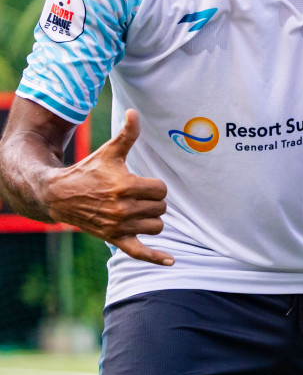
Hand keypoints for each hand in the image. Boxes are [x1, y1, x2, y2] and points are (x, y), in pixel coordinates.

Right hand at [42, 109, 171, 265]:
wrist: (59, 195)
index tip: (142, 183)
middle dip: (153, 202)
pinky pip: (139, 252)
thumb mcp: (109, 152)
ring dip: (151, 220)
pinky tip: (172, 261)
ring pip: (156, 227)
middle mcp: (123, 209)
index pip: (160, 190)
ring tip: (137, 211)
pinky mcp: (114, 238)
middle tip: (137, 196)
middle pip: (161, 209)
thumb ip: (127, 134)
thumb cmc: (88, 171)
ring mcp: (118, 226)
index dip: (155, 186)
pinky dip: (156, 257)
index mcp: (125, 186)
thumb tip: (135, 112)